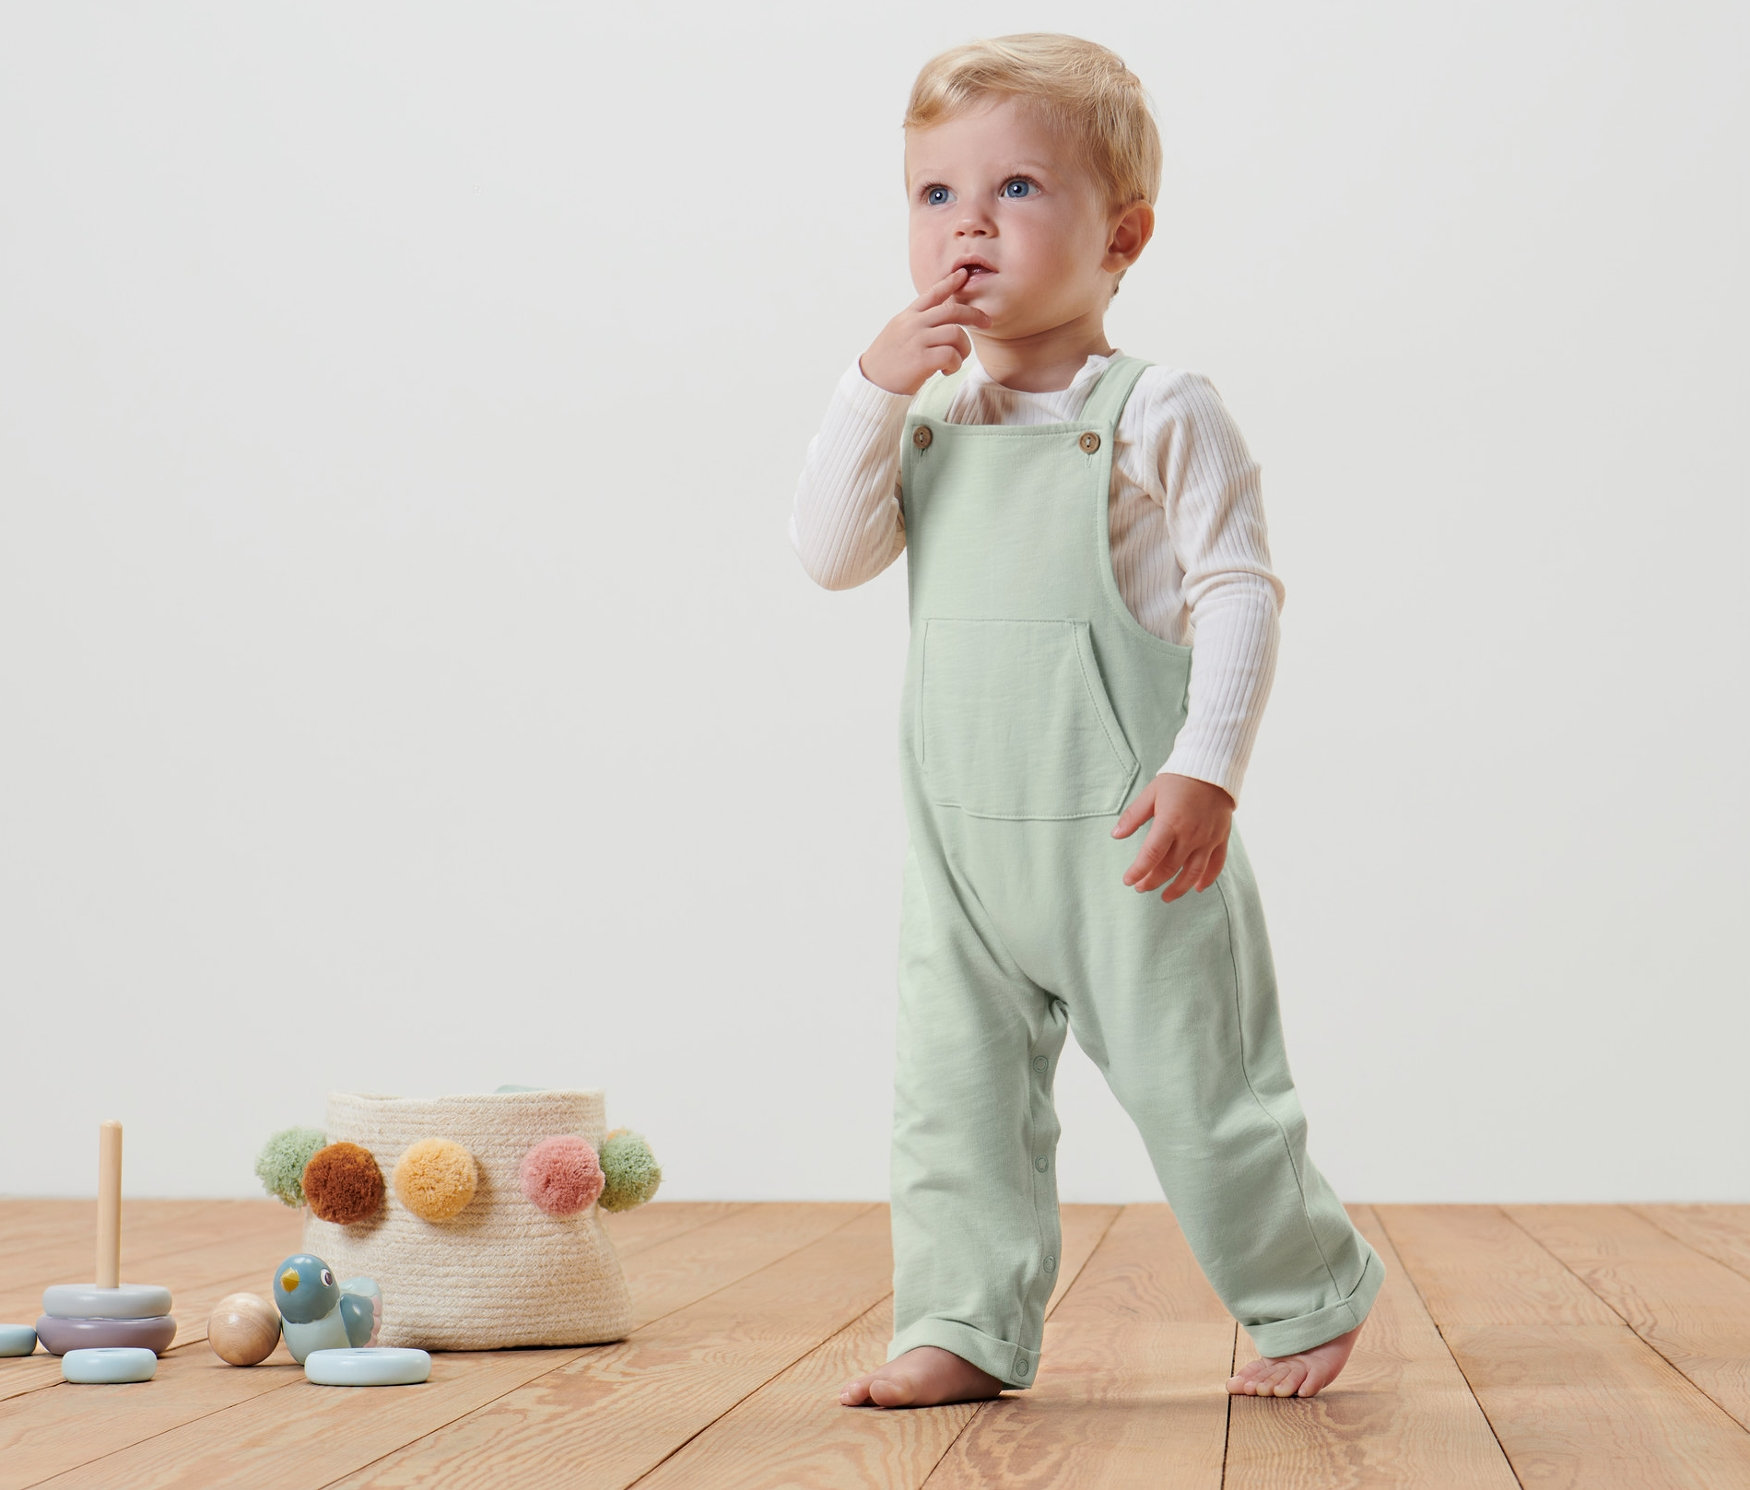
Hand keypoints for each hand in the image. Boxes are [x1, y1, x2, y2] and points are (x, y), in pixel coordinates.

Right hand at [859, 267, 993, 395]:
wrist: (871, 383)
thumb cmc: (887, 362)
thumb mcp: (898, 333)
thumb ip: (917, 324)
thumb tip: (941, 320)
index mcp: (908, 316)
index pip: (932, 294)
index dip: (950, 282)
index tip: (964, 274)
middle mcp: (913, 324)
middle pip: (952, 311)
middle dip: (974, 315)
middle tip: (986, 322)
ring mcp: (917, 340)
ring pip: (956, 334)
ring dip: (963, 349)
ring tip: (955, 360)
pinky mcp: (921, 360)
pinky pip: (951, 355)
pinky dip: (955, 364)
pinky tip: (946, 371)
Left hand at [1110, 773, 1235, 901]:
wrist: (1211, 769)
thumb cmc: (1177, 780)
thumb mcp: (1151, 794)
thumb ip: (1133, 817)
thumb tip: (1115, 835)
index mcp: (1170, 823)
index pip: (1150, 855)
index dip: (1138, 871)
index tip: (1128, 881)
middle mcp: (1190, 835)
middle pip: (1170, 867)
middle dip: (1153, 881)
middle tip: (1140, 888)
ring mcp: (1208, 839)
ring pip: (1193, 873)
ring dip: (1179, 888)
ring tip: (1166, 897)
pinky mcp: (1220, 838)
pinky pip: (1216, 864)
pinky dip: (1207, 879)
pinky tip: (1196, 888)